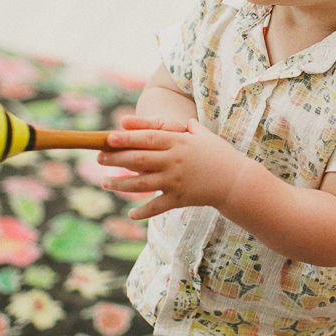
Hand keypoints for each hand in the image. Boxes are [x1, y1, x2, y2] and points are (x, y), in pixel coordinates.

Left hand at [98, 116, 249, 219]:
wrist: (237, 182)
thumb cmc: (221, 155)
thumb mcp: (205, 136)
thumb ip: (189, 128)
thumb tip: (180, 121)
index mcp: (179, 142)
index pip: (147, 138)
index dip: (126, 138)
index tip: (108, 138)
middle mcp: (174, 161)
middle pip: (138, 159)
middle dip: (115, 159)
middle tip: (98, 158)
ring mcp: (175, 181)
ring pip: (141, 184)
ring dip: (120, 184)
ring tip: (104, 182)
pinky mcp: (179, 199)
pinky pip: (157, 207)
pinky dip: (142, 212)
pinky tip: (130, 213)